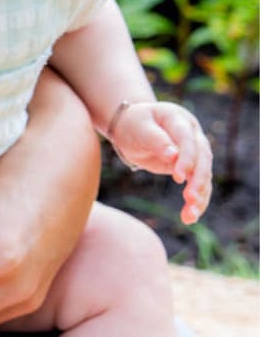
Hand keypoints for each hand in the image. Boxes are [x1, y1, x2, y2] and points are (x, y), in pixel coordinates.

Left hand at [110, 101, 211, 223]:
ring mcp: (195, 151)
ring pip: (204, 174)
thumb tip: (173, 156)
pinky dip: (196, 201)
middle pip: (203, 158)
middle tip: (190, 198)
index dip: (186, 158)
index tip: (178, 178)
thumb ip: (155, 140)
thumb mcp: (139, 128)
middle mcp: (193, 134)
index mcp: (178, 119)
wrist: (133, 127)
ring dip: (200, 195)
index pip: (187, 139)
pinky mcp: (192, 167)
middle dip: (198, 179)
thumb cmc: (134, 125)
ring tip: (190, 214)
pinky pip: (198, 184)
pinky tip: (189, 217)